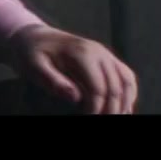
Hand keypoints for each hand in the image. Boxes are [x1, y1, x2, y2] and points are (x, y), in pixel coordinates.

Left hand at [7, 26, 137, 114]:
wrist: (34, 37)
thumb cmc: (32, 53)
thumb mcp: (34, 67)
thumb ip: (53, 81)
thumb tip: (75, 97)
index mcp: (82, 53)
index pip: (99, 88)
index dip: (96, 109)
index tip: (87, 119)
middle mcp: (99, 51)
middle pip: (116, 87)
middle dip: (111, 110)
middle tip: (100, 122)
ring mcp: (105, 54)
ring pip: (127, 81)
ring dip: (124, 103)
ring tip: (114, 118)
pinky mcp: (107, 58)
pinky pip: (126, 76)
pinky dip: (128, 94)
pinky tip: (122, 108)